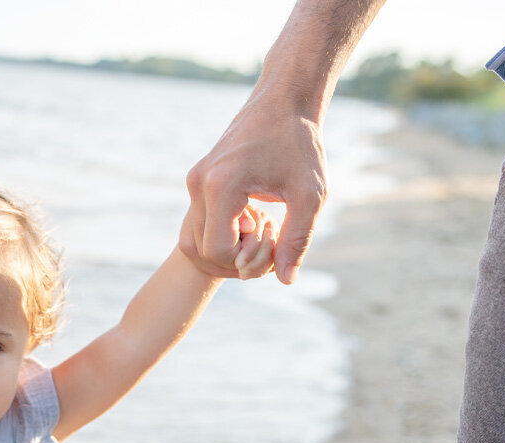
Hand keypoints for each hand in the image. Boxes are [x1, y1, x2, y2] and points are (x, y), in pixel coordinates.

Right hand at [180, 94, 326, 283]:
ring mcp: (194, 181)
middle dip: (238, 256)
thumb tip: (286, 280)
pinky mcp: (198, 179)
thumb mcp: (310, 196)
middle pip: (204, 249)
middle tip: (272, 235)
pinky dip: (224, 229)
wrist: (284, 100)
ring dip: (229, 244)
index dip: (248, 259)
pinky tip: (253, 214)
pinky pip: (201, 221)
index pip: (218, 251)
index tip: (275, 240)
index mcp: (221, 187)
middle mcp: (199, 184)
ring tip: (263, 225)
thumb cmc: (301, 144)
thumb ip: (297, 240)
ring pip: (197, 238)